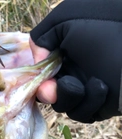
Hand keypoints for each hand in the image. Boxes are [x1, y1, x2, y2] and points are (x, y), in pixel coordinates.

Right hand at [30, 0, 121, 122]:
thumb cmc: (104, 29)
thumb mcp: (66, 19)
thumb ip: (42, 36)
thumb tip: (38, 59)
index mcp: (64, 56)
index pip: (42, 75)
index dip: (39, 81)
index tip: (41, 82)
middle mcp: (73, 74)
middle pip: (51, 95)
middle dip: (52, 93)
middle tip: (52, 90)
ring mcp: (86, 91)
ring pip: (66, 107)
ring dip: (72, 96)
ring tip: (94, 81)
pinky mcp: (98, 105)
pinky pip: (83, 113)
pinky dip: (90, 103)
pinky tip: (102, 88)